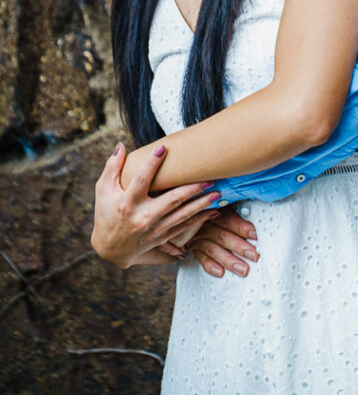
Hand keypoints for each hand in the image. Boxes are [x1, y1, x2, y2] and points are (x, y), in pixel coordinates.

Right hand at [91, 141, 221, 268]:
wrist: (110, 248)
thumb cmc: (106, 214)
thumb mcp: (103, 190)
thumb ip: (112, 167)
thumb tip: (121, 145)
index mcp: (127, 203)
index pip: (141, 181)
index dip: (151, 164)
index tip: (163, 148)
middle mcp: (143, 217)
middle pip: (171, 201)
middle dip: (192, 189)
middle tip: (209, 177)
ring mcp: (154, 229)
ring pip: (182, 216)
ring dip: (201, 204)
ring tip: (217, 193)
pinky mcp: (162, 237)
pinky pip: (184, 228)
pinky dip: (200, 220)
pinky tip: (214, 211)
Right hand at [189, 206, 259, 278]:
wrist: (190, 210)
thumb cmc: (213, 208)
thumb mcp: (222, 204)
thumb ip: (233, 210)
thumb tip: (254, 219)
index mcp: (212, 209)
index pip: (227, 219)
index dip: (241, 227)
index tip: (254, 234)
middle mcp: (203, 223)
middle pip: (222, 236)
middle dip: (239, 247)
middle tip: (254, 255)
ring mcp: (197, 236)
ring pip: (213, 249)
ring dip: (229, 260)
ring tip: (243, 269)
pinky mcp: (192, 247)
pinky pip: (201, 258)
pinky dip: (210, 266)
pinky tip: (220, 272)